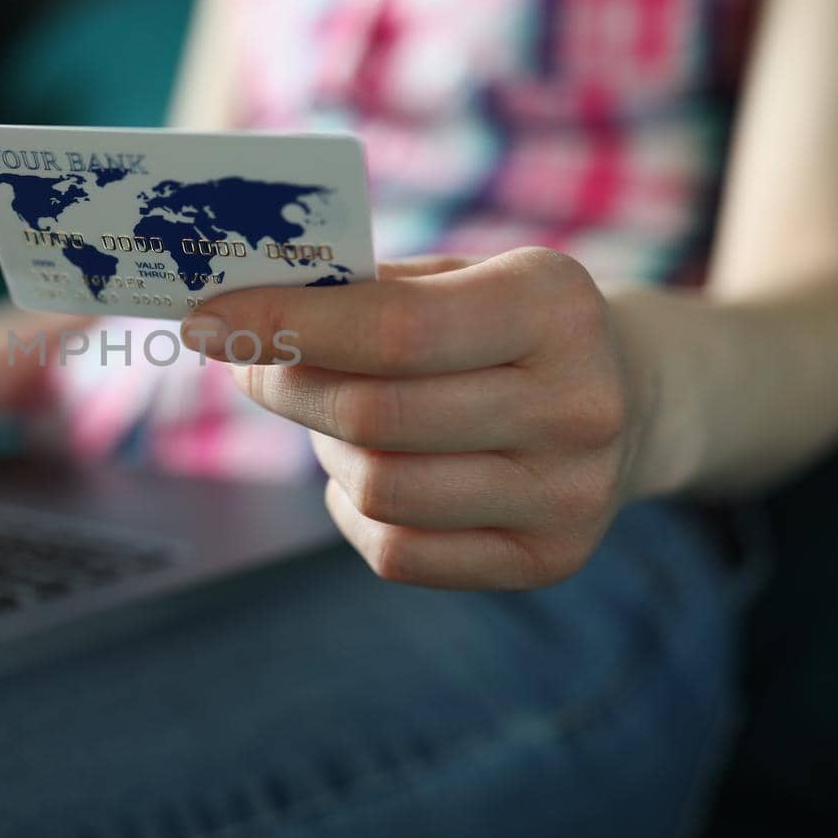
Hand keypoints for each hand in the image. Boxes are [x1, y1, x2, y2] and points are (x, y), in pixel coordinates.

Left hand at [181, 249, 643, 589]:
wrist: (631, 396)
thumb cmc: (505, 323)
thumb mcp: (456, 276)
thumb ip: (361, 292)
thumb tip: (237, 318)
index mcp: (555, 307)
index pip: (393, 328)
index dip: (284, 326)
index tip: (206, 318)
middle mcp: (578, 405)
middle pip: (373, 416)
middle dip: (286, 386)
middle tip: (248, 365)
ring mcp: (570, 495)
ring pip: (377, 488)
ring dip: (326, 448)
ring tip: (333, 415)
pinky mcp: (548, 560)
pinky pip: (396, 551)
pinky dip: (353, 508)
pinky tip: (369, 470)